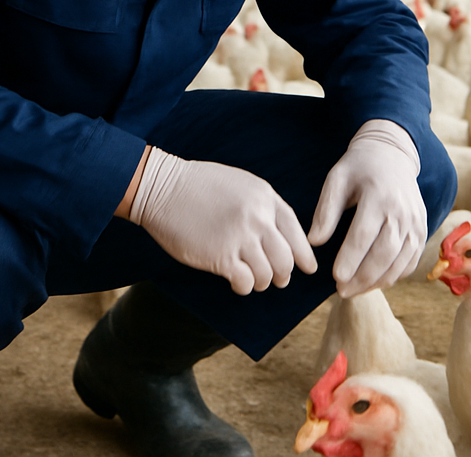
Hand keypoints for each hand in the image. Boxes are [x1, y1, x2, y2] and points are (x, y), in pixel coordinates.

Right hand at [128, 148, 317, 294]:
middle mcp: (258, 217)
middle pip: (286, 260)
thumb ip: (262, 206)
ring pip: (268, 275)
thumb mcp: (240, 184)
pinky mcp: (221, 256)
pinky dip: (243, 286)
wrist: (163, 188)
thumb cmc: (199, 185)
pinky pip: (245, 282)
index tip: (307, 268)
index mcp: (265, 197)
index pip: (296, 232)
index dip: (304, 254)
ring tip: (250, 277)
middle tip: (276, 278)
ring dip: (261, 281)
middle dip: (283, 274)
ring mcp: (240, 237)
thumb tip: (279, 236)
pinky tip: (235, 280)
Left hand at [308, 120, 425, 296]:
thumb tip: (314, 242)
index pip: (364, 235)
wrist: (392, 154)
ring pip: (399, 263)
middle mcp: (402, 211)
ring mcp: (416, 223)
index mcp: (379, 196)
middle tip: (341, 291)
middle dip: (362, 277)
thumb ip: (326, 211)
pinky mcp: (422, 231)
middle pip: (383, 254)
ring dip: (377, 282)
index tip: (335, 277)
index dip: (350, 259)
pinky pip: (410, 261)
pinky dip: (393, 276)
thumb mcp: (337, 179)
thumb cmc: (359, 167)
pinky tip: (374, 282)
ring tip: (354, 290)